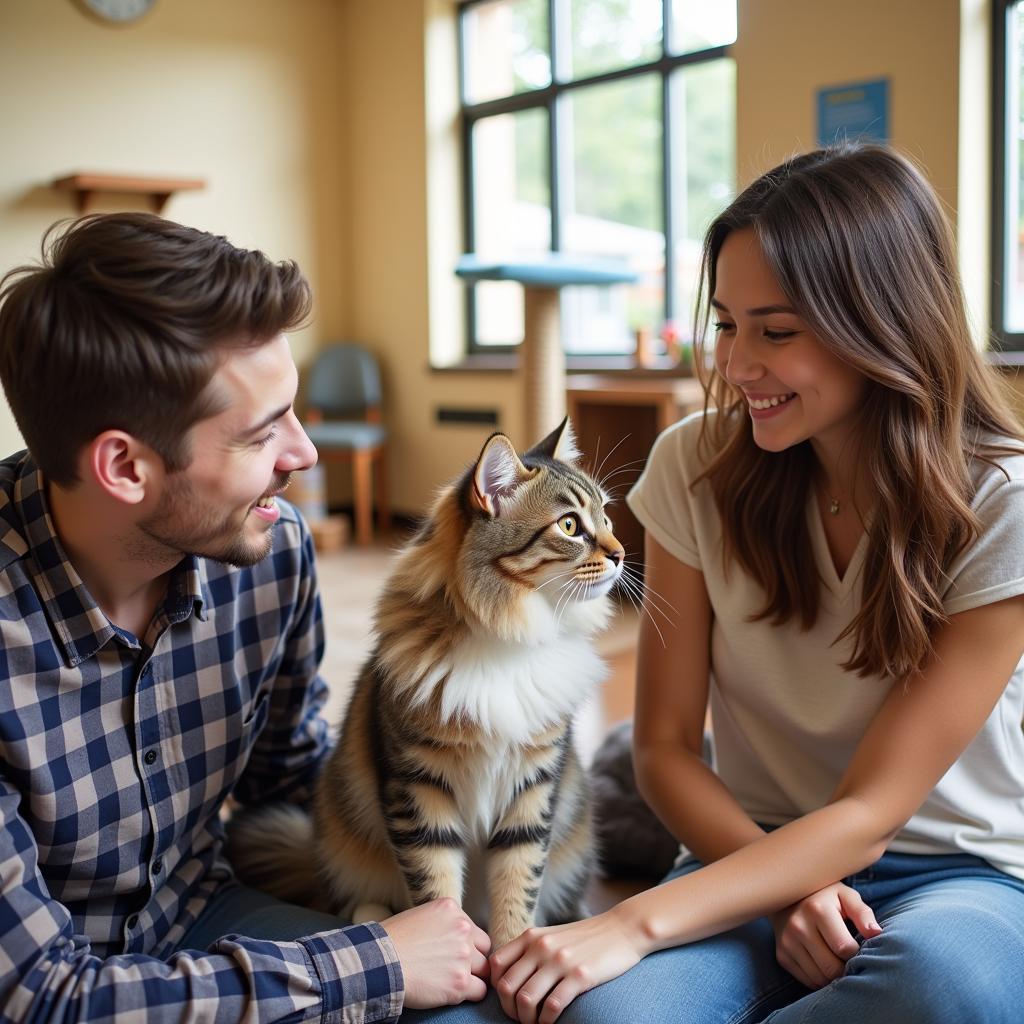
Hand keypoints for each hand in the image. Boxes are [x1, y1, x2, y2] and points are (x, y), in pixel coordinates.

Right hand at [380, 898, 490, 1008]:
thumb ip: (444, 922)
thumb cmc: (393, 942)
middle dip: (473, 960)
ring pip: (484, 970)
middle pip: (483, 949)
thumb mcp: (422, 916)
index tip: (454, 954)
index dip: (467, 945)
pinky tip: (452, 992)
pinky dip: (469, 994)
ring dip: (471, 977)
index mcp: (452, 909)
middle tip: (455, 969)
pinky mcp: (460, 982)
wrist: (381, 963)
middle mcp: (462, 929)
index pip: (474, 930)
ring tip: (451, 981)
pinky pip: (480, 991)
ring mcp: (464, 956)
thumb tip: (456, 936)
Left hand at [489, 908, 647, 1023]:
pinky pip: (552, 1006)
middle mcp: (541, 947)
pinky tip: (551, 1022)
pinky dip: (547, 1021)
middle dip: (510, 1010)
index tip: (510, 1000)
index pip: (496, 965)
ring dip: (527, 1020)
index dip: (497, 988)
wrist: (622, 929)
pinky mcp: (580, 975)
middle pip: (507, 986)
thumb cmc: (585, 938)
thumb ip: (529, 950)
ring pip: (526, 999)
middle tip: (522, 1018)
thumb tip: (507, 976)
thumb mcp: (551, 936)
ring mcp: (560, 960)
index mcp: (531, 936)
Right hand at [771, 882, 881, 988]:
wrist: (787, 895)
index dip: (857, 953)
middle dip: (846, 969)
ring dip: (833, 977)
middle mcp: (798, 926)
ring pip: (819, 978)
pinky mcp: (782, 955)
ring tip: (838, 963)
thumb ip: (863, 913)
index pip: (844, 948)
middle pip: (831, 968)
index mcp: (817, 909)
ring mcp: (787, 942)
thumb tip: (877, 934)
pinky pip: (807, 980)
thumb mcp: (845, 896)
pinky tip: (824, 965)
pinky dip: (820, 979)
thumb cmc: (825, 897)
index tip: (859, 948)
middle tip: (851, 961)